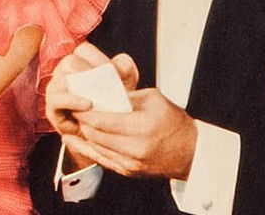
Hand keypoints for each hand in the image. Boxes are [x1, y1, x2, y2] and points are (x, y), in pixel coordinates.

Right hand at [46, 42, 138, 135]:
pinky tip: (88, 105)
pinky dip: (72, 101)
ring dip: (82, 88)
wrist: (104, 126)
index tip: (115, 73)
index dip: (99, 59)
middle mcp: (64, 69)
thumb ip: (124, 65)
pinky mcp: (52, 106)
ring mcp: (56, 86)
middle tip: (107, 86)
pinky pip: (57, 100)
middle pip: (70, 62)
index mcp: (79, 58)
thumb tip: (117, 68)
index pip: (84, 50)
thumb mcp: (125, 78)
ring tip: (98, 97)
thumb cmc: (114, 97)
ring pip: (62, 79)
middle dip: (89, 73)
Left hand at [65, 88, 197, 179]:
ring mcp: (131, 163)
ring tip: (80, 120)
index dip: (86, 112)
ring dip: (86, 134)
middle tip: (76, 109)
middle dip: (83, 122)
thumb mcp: (153, 98)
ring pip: (97, 148)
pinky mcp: (128, 172)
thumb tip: (104, 93)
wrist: (189, 151)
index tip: (78, 102)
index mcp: (142, 126)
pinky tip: (81, 140)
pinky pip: (103, 159)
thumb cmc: (174, 121)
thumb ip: (127, 96)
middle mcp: (135, 148)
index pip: (103, 120)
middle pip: (96, 135)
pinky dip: (91, 148)